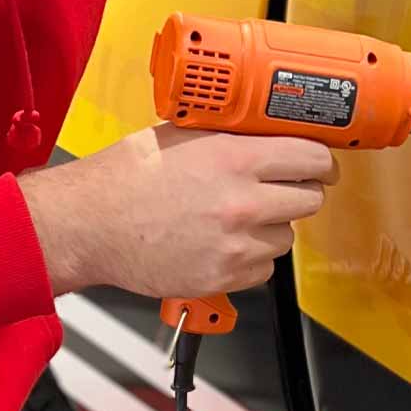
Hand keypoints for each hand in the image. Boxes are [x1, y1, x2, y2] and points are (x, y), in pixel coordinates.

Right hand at [22, 124, 339, 296]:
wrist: (88, 224)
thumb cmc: (125, 177)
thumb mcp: (183, 135)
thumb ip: (232, 136)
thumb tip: (269, 132)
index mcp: (235, 159)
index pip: (313, 159)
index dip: (322, 161)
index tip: (322, 164)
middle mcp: (242, 202)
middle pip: (311, 200)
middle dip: (300, 192)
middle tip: (283, 188)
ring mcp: (235, 244)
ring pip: (288, 237)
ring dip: (273, 227)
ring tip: (237, 217)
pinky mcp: (223, 277)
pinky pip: (263, 269)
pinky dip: (251, 259)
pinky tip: (223, 243)